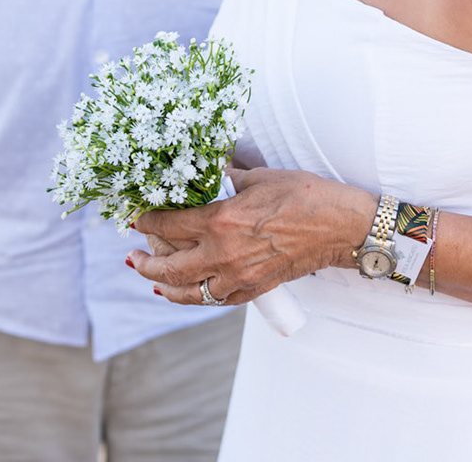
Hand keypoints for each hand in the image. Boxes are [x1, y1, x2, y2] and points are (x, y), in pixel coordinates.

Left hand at [127, 167, 373, 307]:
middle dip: (144, 262)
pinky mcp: (254, 289)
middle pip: (169, 267)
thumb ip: (223, 177)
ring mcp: (239, 277)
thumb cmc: (304, 195)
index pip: (168, 225)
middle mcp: (224, 254)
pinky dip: (196, 297)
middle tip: (131, 256)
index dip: (145, 221)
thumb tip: (201, 171)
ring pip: (188, 292)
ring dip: (164, 286)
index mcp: (221, 221)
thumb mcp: (259, 176)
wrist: (340, 226)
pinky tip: (187, 292)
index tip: (135, 217)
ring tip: (150, 278)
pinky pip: (216, 300)